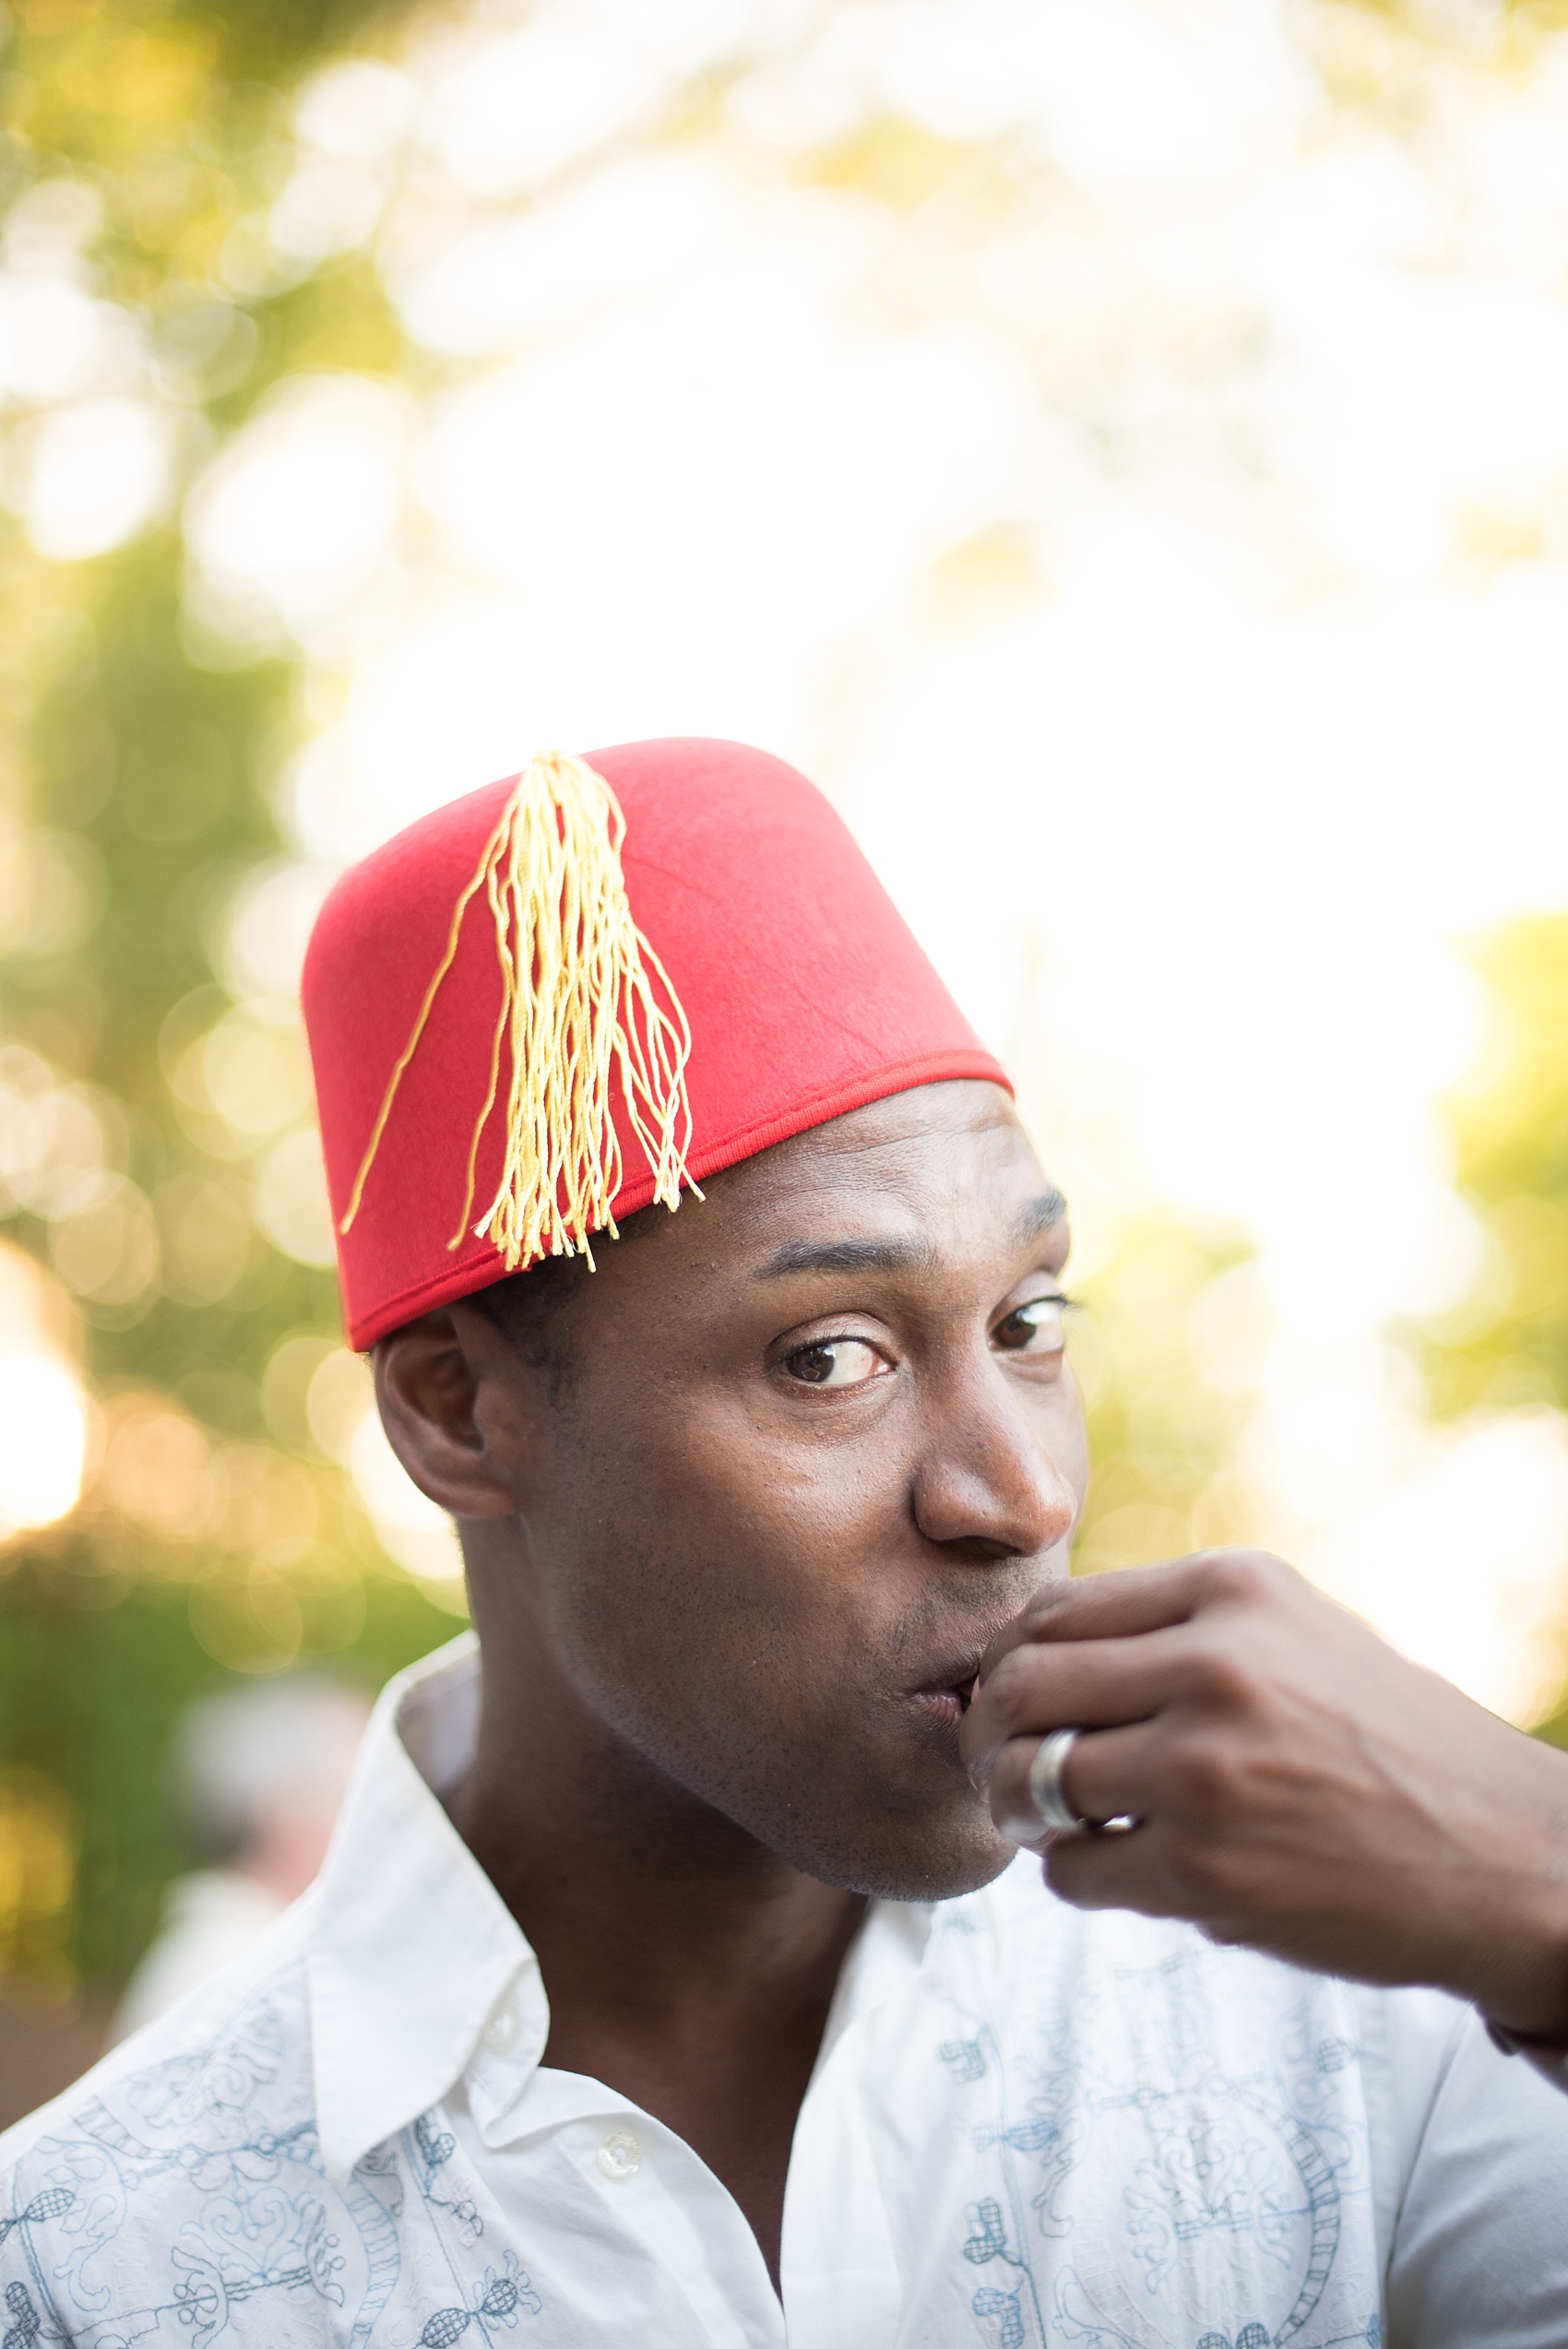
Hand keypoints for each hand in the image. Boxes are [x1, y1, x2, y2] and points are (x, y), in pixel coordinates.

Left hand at [960, 1550, 1567, 2041]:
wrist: (1508, 1858)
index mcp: (1233, 1589)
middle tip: (1001, 1766)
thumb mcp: (1295, 1637)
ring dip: (1019, 1808)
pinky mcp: (1203, 1868)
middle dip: (990, 1733)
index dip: (1010, 1662)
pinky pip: (1070, 1868)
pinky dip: (1073, 1872)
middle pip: (1022, 1685)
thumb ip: (1178, 1629)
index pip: (1054, 1609)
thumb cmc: (1388, 1745)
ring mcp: (1204, 1767)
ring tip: (1048, 1821)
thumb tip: (1028, 1654)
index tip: (1012, 1701)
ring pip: (1031, 1777)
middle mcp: (1213, 1662)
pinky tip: (1118, 1868)